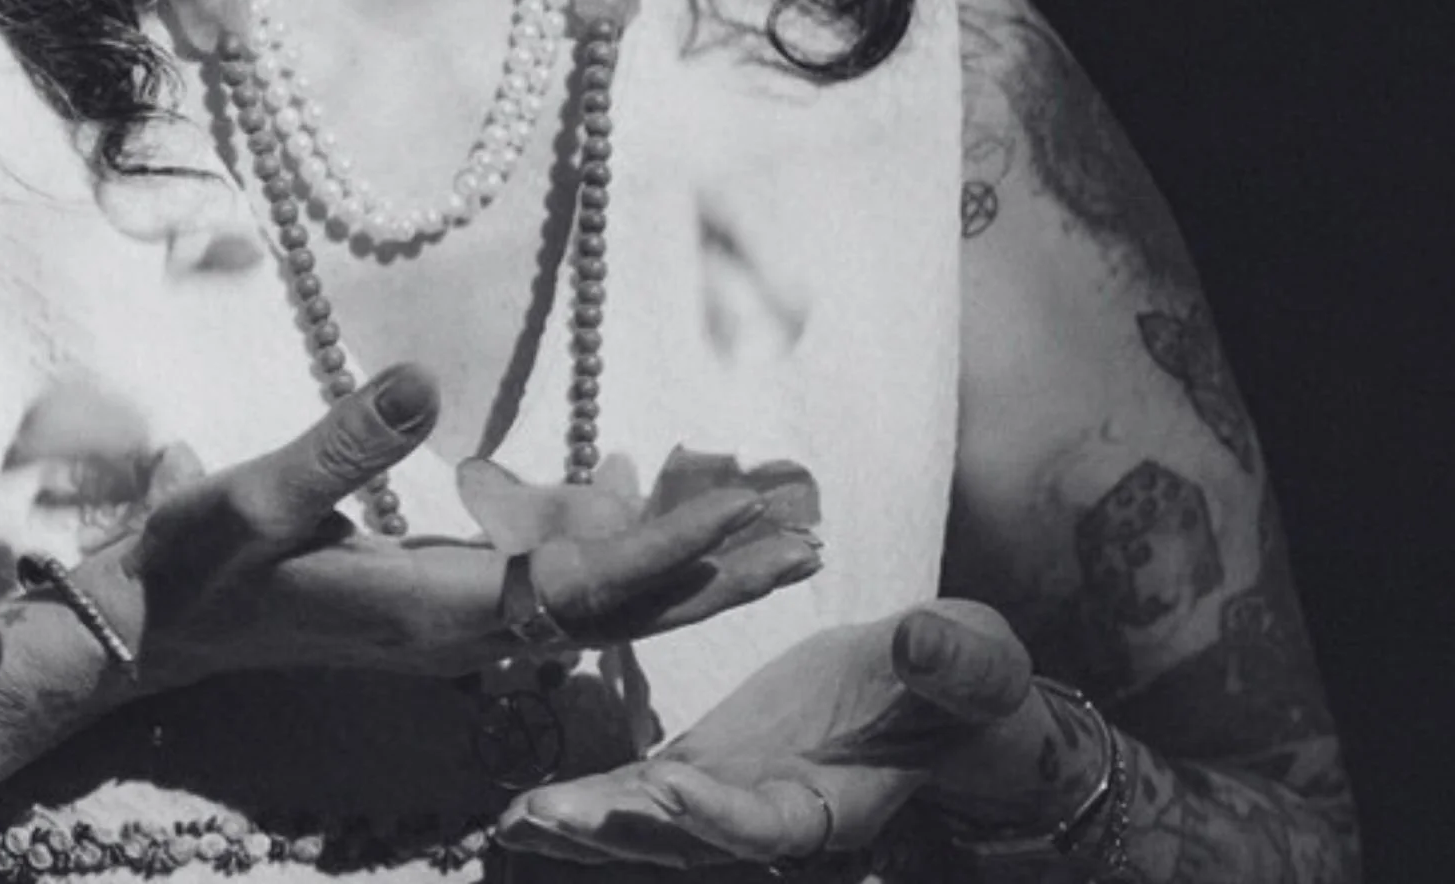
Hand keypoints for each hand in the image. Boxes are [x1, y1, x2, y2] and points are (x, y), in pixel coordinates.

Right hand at [76, 366, 825, 693]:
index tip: (743, 509)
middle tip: (811, 523)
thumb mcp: (254, 497)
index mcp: (437, 610)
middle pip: (620, 610)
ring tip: (769, 522)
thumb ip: (338, 445)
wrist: (152, 630)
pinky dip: (626, 553)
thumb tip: (421, 382)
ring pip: (601, 603)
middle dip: (715, 569)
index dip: (666, 548)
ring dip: (686, 565)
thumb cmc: (198, 563)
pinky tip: (649, 507)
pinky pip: (562, 588)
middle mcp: (470, 635)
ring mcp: (462, 629)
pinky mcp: (448, 609)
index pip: (580, 584)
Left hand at [495, 600, 1104, 867]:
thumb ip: (954, 662)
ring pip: (650, 828)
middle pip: (689, 842)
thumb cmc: (965, 681)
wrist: (935, 695)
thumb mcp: (973, 663)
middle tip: (542, 816)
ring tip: (510, 821)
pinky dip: (587, 805)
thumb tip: (922, 641)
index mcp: (839, 803)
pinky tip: (521, 812)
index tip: (669, 787)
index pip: (772, 824)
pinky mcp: (708, 771)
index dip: (722, 813)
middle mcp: (778, 818)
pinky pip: (640, 795)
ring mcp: (735, 799)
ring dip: (582, 828)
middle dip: (617, 831)